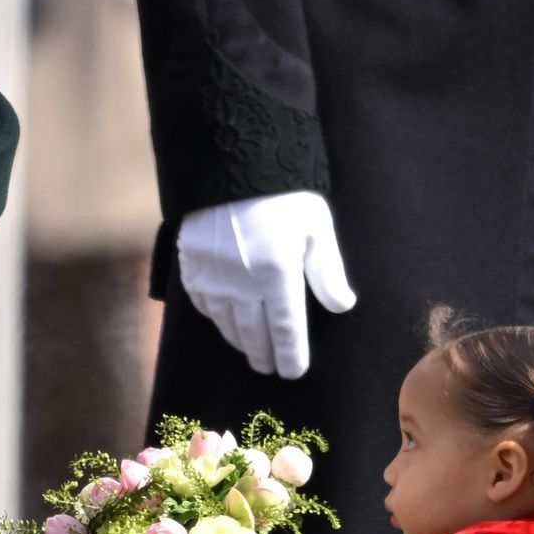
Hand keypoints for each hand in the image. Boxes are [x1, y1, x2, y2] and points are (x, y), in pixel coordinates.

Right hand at [177, 191, 356, 378]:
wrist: (231, 161)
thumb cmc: (283, 193)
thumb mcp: (315, 226)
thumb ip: (327, 270)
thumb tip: (342, 306)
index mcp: (277, 274)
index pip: (285, 330)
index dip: (290, 355)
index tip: (293, 372)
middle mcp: (242, 283)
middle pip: (254, 334)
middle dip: (264, 355)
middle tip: (270, 369)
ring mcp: (213, 277)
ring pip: (228, 324)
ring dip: (241, 341)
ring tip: (251, 350)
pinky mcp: (192, 267)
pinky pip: (205, 305)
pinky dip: (218, 319)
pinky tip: (226, 321)